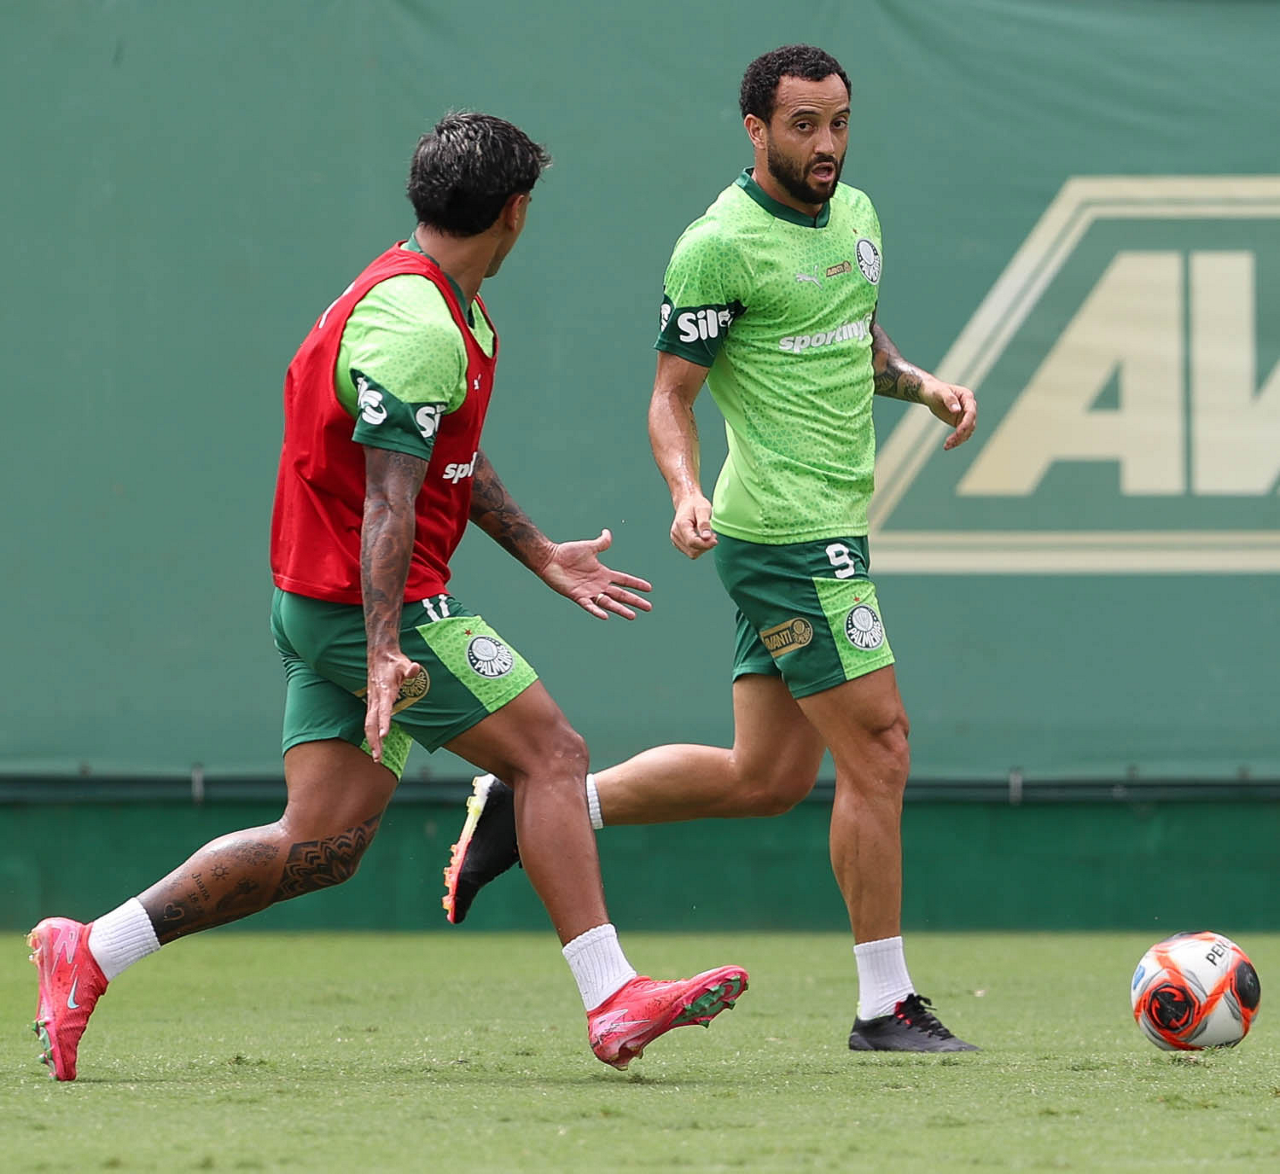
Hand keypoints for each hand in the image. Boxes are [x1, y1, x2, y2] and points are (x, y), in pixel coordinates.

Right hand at [363, 645, 422, 763]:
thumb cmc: (394, 661)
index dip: (384, 722)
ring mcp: (372, 701)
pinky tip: (374, 744)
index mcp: (384, 690)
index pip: (384, 710)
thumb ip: (410, 669)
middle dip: (373, 741)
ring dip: (371, 741)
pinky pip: (369, 721)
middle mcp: (376, 698)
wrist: (379, 654)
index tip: (384, 735)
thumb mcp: (404, 663)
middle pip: (371, 723)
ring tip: (376, 757)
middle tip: (377, 757)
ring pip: (368, 724)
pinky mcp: (372, 702)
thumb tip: (415, 668)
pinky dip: (370, 733)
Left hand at [538, 528, 652, 619]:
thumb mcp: (589, 546)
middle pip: (621, 594)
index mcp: (603, 573)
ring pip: (609, 603)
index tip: (649, 589)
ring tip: (633, 616)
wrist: (550, 558)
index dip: (636, 584)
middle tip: (648, 608)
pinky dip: (597, 610)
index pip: (624, 580)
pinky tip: (606, 616)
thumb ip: (601, 543)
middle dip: (634, 601)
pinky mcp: (577, 596)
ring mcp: (589, 592)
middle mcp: (599, 585)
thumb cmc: (568, 552)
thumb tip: (607, 532)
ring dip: (621, 609)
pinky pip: (589, 605)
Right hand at [669, 492, 716, 559]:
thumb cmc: (696, 504)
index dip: (705, 544)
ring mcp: (675, 539)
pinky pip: (690, 552)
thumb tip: (706, 537)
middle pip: (692, 550)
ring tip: (708, 536)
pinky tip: (703, 538)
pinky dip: (699, 548)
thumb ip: (704, 523)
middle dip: (705, 546)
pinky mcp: (677, 542)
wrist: (687, 502)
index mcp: (681, 525)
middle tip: (713, 536)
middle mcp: (675, 533)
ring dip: (702, 548)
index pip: (692, 542)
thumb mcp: (703, 509)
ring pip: (691, 553)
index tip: (715, 540)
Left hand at [920, 378, 977, 449]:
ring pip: (967, 431)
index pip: (971, 412)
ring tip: (947, 446)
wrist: (929, 393)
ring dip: (959, 440)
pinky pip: (961, 434)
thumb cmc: (934, 390)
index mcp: (967, 397)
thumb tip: (957, 410)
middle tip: (949, 442)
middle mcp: (969, 407)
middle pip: (971, 424)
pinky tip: (947, 446)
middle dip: (961, 434)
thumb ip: (949, 399)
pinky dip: (956, 440)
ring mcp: (965, 415)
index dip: (966, 423)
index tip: (958, 432)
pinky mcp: (959, 422)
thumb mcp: (940, 392)